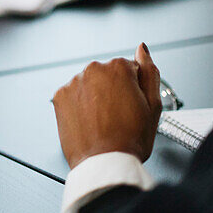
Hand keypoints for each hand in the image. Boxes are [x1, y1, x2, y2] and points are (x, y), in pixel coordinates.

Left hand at [52, 43, 161, 168]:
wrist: (104, 164)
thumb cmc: (131, 139)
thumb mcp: (153, 105)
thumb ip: (150, 72)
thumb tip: (142, 49)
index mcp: (118, 67)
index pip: (129, 69)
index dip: (134, 89)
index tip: (132, 105)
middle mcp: (92, 69)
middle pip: (107, 74)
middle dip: (113, 90)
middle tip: (119, 116)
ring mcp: (73, 82)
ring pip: (89, 85)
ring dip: (95, 97)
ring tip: (103, 121)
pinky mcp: (59, 96)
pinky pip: (73, 95)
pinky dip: (79, 105)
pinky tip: (89, 122)